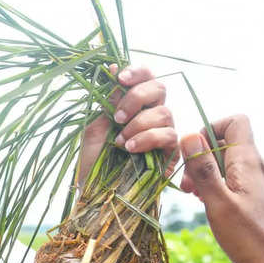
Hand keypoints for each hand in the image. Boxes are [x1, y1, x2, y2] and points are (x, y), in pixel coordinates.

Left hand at [78, 66, 177, 185]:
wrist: (96, 193)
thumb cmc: (92, 162)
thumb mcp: (93, 128)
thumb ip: (106, 102)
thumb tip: (113, 69)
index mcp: (133, 104)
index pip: (145, 77)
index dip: (137, 72)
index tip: (119, 77)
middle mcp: (151, 114)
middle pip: (159, 88)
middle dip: (136, 98)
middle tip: (117, 117)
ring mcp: (163, 132)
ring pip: (165, 113)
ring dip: (139, 124)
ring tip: (119, 141)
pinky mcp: (170, 153)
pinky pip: (169, 137)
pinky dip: (148, 139)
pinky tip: (130, 148)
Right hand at [180, 115, 263, 262]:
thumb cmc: (251, 239)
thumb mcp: (218, 203)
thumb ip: (203, 169)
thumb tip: (188, 136)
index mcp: (249, 162)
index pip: (234, 122)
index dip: (210, 129)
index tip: (192, 154)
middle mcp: (261, 166)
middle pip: (229, 145)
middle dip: (203, 159)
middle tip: (188, 188)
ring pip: (234, 165)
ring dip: (212, 176)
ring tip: (200, 201)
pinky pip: (242, 181)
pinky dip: (225, 188)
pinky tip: (218, 210)